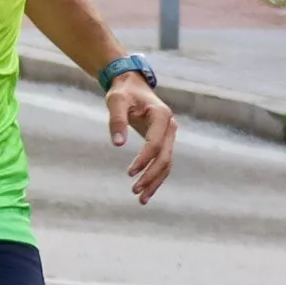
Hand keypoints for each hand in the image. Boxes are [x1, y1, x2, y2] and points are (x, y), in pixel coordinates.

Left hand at [107, 75, 176, 203]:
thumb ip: (117, 121)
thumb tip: (118, 145)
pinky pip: (163, 162)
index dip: (144, 160)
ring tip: (140, 199)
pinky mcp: (164, 141)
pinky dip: (155, 177)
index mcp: (161, 115)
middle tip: (134, 190)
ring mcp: (169, 135)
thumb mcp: (115, 101)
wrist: (132, 85)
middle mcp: (170, 126)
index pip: (155, 144)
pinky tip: (145, 191)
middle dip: (151, 176)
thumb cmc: (123, 92)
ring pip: (166, 163)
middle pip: (165, 157)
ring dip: (155, 182)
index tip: (129, 173)